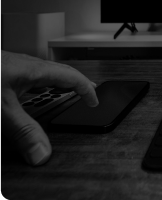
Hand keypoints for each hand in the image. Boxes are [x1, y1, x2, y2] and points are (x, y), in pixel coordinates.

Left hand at [0, 50, 97, 165]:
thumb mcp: (1, 109)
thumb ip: (22, 131)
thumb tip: (42, 154)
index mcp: (35, 70)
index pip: (72, 77)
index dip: (86, 89)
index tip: (94, 101)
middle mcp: (28, 66)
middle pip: (62, 72)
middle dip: (76, 84)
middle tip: (86, 94)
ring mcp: (16, 66)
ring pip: (46, 73)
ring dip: (58, 84)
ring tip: (63, 93)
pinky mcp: (5, 70)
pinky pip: (32, 76)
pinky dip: (41, 85)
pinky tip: (29, 93)